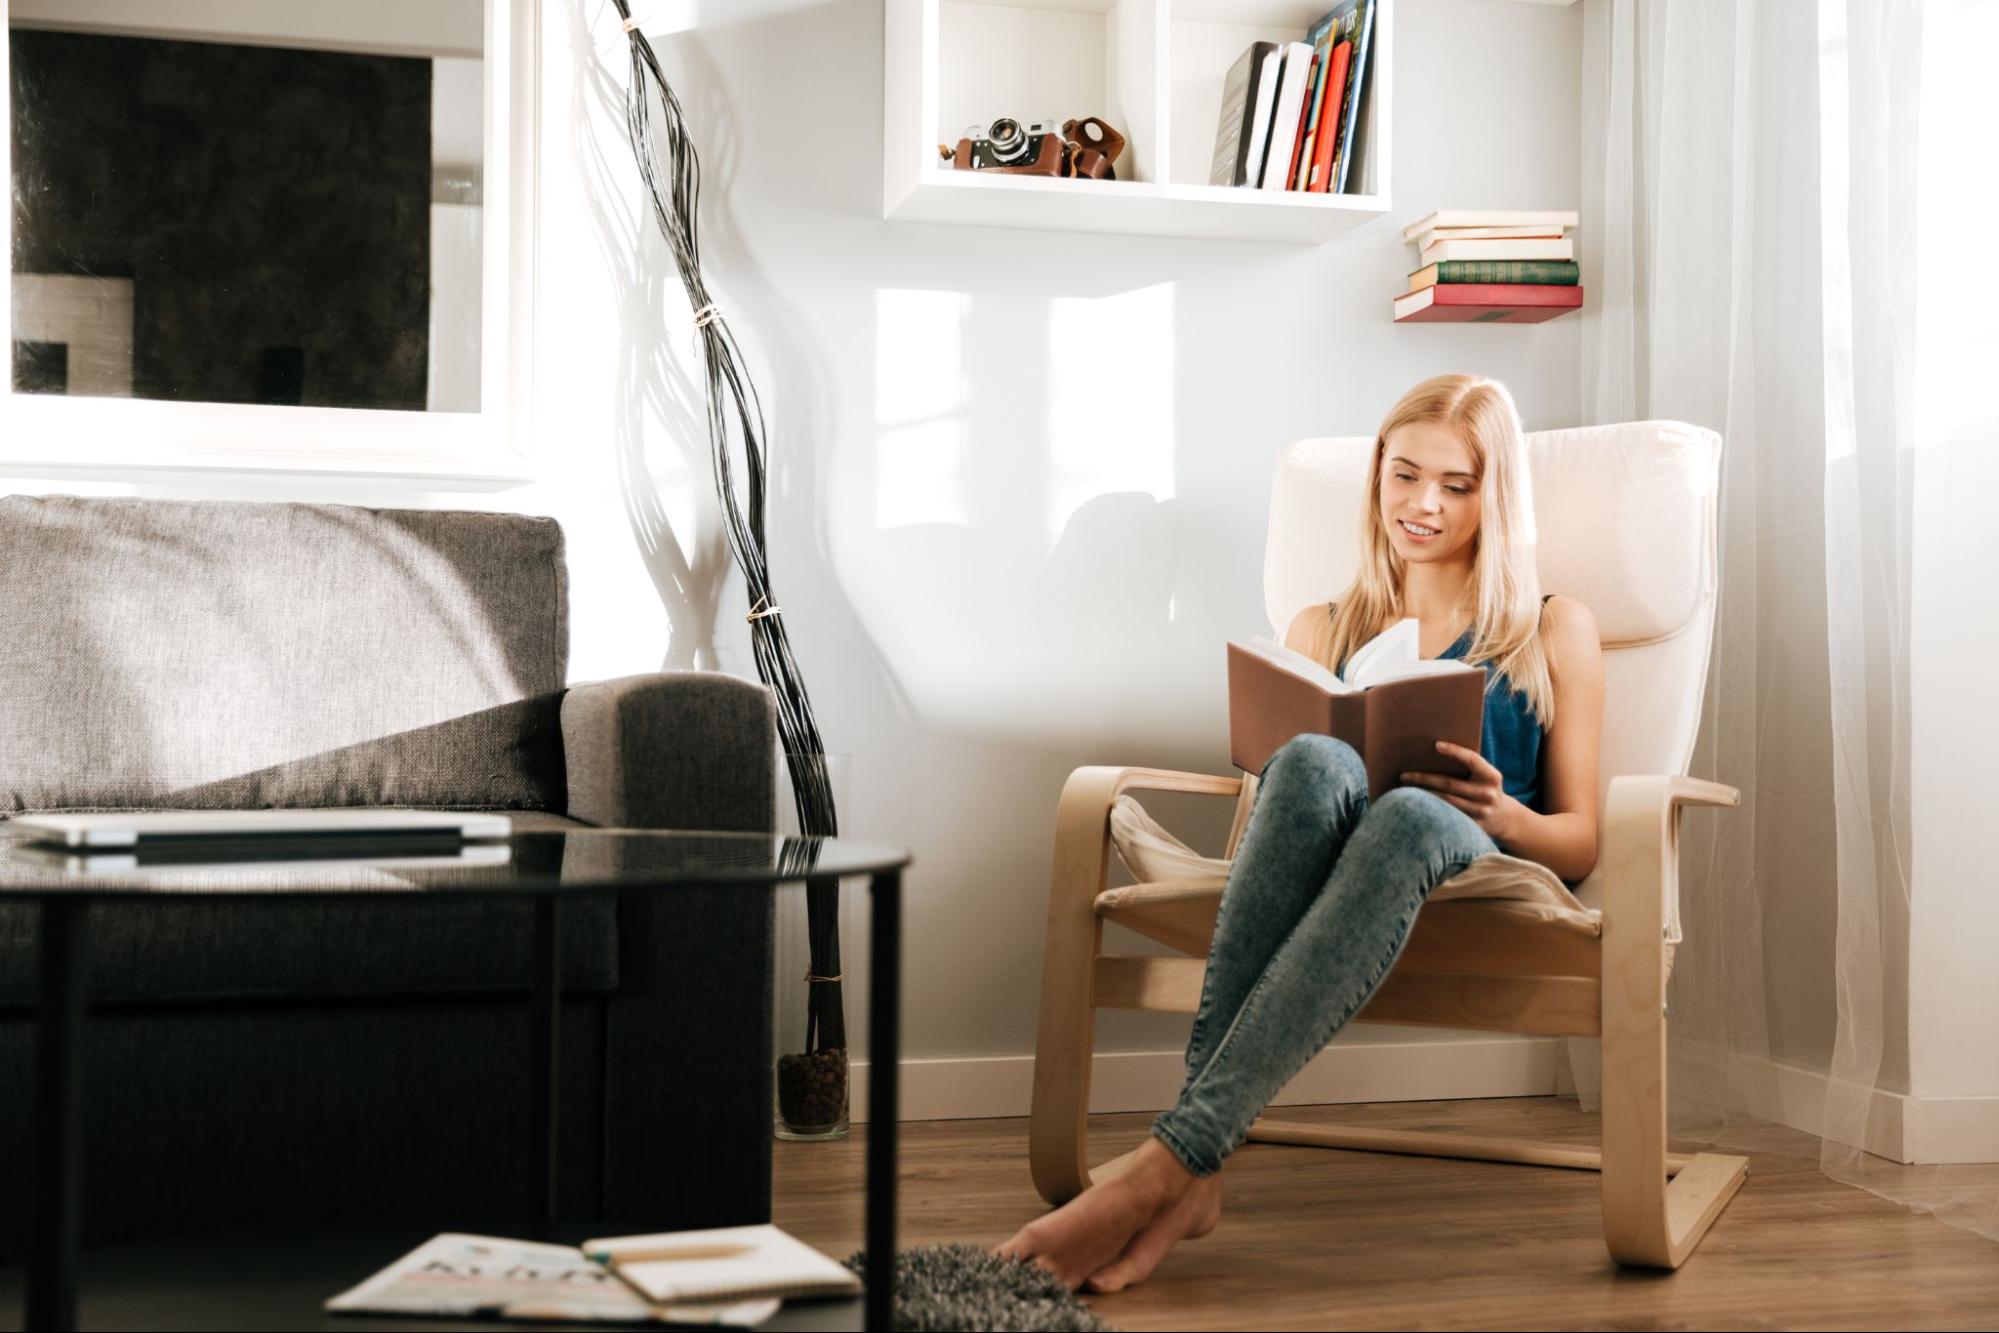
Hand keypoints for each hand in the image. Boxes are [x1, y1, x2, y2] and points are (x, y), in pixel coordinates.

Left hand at [1400, 741, 1525, 844]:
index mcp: (1492, 777)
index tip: (1436, 745)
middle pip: (1449, 784)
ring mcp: (1481, 812)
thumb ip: (1468, 767)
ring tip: (1405, 789)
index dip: (1455, 751)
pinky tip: (1416, 805)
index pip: (1472, 760)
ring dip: (1423, 795)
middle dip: (1424, 779)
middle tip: (1404, 775)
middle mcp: (1487, 794)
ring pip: (1445, 801)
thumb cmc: (1485, 789)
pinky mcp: (1473, 826)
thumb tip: (1434, 752)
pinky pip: (1447, 816)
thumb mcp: (1485, 777)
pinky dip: (1431, 809)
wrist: (1504, 818)